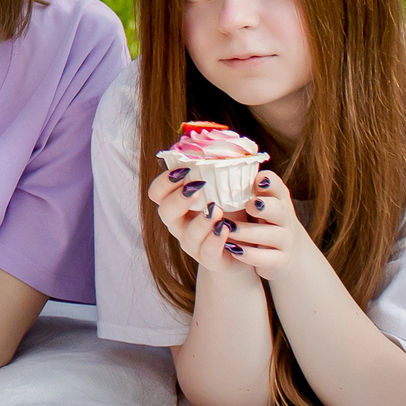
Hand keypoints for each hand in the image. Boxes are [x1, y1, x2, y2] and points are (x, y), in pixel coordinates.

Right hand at [145, 162, 261, 284]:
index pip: (157, 193)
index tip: (183, 170)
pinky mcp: (211, 259)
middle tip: (197, 187)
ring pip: (187, 236)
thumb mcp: (227, 190)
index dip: (164, 181)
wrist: (249, 246)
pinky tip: (225, 228)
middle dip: (179, 198)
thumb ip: (223, 171)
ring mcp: (194, 244)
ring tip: (216, 210)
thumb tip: (229, 146)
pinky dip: (215, 240)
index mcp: (178, 205)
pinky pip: (207, 253)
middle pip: (165, 212)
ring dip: (200, 221)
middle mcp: (180, 225)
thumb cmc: (234, 211)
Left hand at [210, 171, 319, 283]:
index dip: (270, 184)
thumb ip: (245, 185)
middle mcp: (284, 218)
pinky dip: (251, 255)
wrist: (285, 250)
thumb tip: (221, 164)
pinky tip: (234, 251)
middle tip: (249, 205)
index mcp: (278, 199)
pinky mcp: (280, 260)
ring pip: (271, 235)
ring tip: (226, 228)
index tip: (258, 181)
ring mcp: (285, 240)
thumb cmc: (264, 218)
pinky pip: (268, 259)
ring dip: (247, 232)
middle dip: (264, 207)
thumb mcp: (259, 199)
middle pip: (280, 210)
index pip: (279, 187)